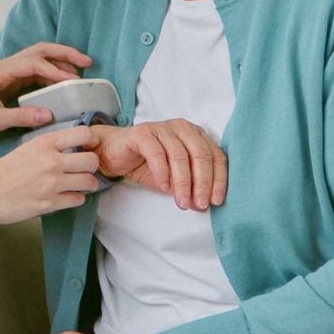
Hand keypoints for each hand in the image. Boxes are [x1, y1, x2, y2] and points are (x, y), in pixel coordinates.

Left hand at [0, 43, 93, 147]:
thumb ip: (20, 117)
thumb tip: (49, 115)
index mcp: (0, 71)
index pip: (34, 63)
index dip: (55, 70)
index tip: (72, 82)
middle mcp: (5, 68)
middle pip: (40, 52)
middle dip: (64, 54)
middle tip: (87, 62)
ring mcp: (9, 75)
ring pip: (40, 61)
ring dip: (61, 64)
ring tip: (82, 73)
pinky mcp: (12, 85)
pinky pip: (37, 75)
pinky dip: (53, 77)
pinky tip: (65, 86)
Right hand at [0, 126, 102, 225]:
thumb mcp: (23, 149)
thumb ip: (46, 150)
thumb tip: (66, 152)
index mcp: (43, 143)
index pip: (83, 134)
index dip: (91, 141)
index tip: (88, 146)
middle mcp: (51, 161)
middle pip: (92, 160)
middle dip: (91, 166)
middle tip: (83, 170)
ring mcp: (52, 184)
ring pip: (90, 182)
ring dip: (86, 184)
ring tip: (77, 185)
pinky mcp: (50, 204)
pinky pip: (78, 200)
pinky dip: (75, 199)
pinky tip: (65, 197)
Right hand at [93, 119, 227, 209]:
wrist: (114, 154)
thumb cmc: (146, 165)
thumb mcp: (173, 180)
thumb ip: (188, 189)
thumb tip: (201, 206)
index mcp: (196, 136)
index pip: (216, 156)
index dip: (219, 180)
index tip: (216, 201)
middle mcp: (182, 128)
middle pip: (201, 155)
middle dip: (202, 183)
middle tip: (200, 204)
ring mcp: (162, 128)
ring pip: (180, 155)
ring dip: (183, 182)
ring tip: (182, 202)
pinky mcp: (142, 132)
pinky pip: (157, 153)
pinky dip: (163, 173)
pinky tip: (164, 188)